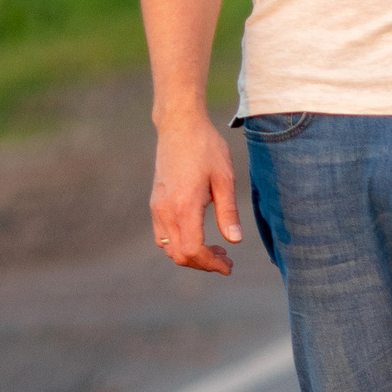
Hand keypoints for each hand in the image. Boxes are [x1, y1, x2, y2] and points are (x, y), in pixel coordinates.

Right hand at [151, 109, 242, 271]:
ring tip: (217, 248)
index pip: (192, 251)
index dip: (210, 264)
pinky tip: (199, 234)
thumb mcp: (224, 178)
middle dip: (203, 263)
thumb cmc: (206, 148)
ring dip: (191, 255)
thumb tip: (235, 241)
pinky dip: (180, 244)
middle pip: (179, 255)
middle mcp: (165, 211)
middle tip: (227, 259)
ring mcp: (157, 207)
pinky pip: (163, 235)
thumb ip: (228, 212)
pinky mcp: (155, 203)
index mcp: (184, 206)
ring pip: (169, 248)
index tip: (229, 265)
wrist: (179, 125)